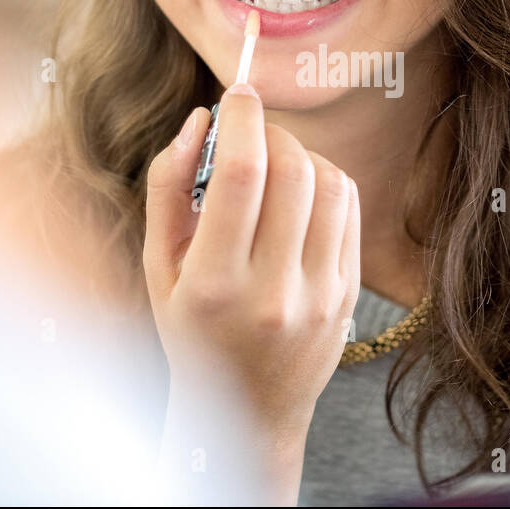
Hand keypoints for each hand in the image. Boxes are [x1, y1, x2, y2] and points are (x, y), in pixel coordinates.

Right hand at [144, 82, 360, 439]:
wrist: (246, 413)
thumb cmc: (192, 332)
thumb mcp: (159, 267)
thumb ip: (169, 187)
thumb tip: (201, 121)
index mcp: (216, 285)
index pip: (242, 175)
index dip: (242, 119)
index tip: (236, 94)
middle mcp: (274, 292)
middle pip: (292, 172)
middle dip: (272, 134)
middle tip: (252, 134)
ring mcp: (321, 296)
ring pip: (330, 184)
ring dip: (302, 155)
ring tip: (275, 166)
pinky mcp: (350, 295)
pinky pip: (350, 210)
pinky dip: (325, 183)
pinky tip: (299, 193)